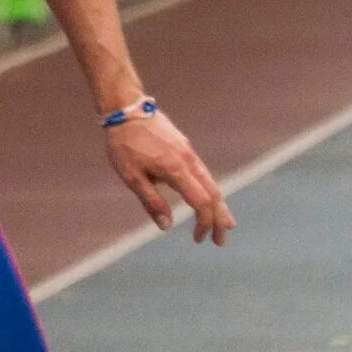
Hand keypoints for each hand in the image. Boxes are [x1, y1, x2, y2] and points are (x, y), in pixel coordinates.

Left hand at [105, 107, 234, 243]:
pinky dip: (211, 191)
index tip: (198, 239)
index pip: (201, 202)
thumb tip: (167, 226)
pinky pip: (204, 173)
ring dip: (219, 206)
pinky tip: (209, 198)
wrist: (127, 110)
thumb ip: (151, 202)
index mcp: (176, 170)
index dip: (204, 223)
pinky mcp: (185, 148)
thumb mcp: (132, 177)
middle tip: (221, 241)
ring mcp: (189, 153)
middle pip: (214, 194)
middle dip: (220, 219)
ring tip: (225, 223)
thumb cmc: (125, 145)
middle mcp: (188, 161)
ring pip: (212, 183)